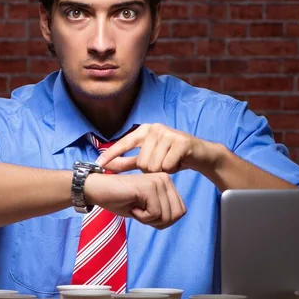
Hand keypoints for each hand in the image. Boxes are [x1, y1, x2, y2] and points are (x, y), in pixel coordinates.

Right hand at [83, 172, 185, 229]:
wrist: (98, 191)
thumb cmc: (120, 200)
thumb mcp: (147, 209)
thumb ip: (164, 211)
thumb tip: (177, 216)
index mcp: (167, 183)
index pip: (181, 211)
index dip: (163, 220)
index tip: (146, 212)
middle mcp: (166, 179)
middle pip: (177, 215)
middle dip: (157, 221)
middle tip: (140, 212)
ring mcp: (158, 181)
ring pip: (166, 216)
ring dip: (148, 219)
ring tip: (134, 207)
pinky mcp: (149, 187)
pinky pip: (154, 214)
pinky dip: (141, 217)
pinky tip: (131, 206)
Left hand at [96, 123, 220, 174]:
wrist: (200, 154)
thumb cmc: (171, 156)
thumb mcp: (148, 158)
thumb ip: (127, 162)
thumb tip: (106, 166)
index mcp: (144, 130)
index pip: (123, 144)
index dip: (111, 155)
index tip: (98, 164)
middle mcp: (154, 128)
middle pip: (142, 163)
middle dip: (151, 170)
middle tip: (162, 164)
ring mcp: (168, 133)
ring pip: (154, 166)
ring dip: (162, 170)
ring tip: (170, 162)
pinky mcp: (181, 141)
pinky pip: (167, 166)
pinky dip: (172, 169)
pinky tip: (178, 162)